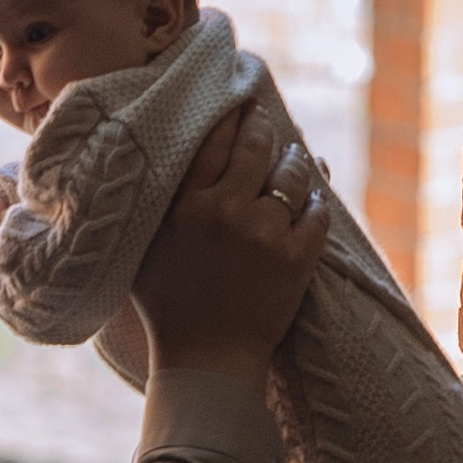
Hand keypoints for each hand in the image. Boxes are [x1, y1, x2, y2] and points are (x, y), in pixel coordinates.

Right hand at [131, 108, 326, 390]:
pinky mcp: (297, 257)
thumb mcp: (145, 251)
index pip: (211, 140)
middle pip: (254, 145)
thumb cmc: (168, 309)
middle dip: (261, 122)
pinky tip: (314, 187)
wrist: (207, 362)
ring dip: (294, 156)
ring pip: (291, 172)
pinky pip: (317, 208)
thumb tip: (162, 158)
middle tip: (262, 113)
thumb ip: (154, 205)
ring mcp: (265, 234)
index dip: (226, 113)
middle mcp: (225, 212)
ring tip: (292, 152)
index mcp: (185, 209)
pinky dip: (317, 193)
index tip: (233, 99)